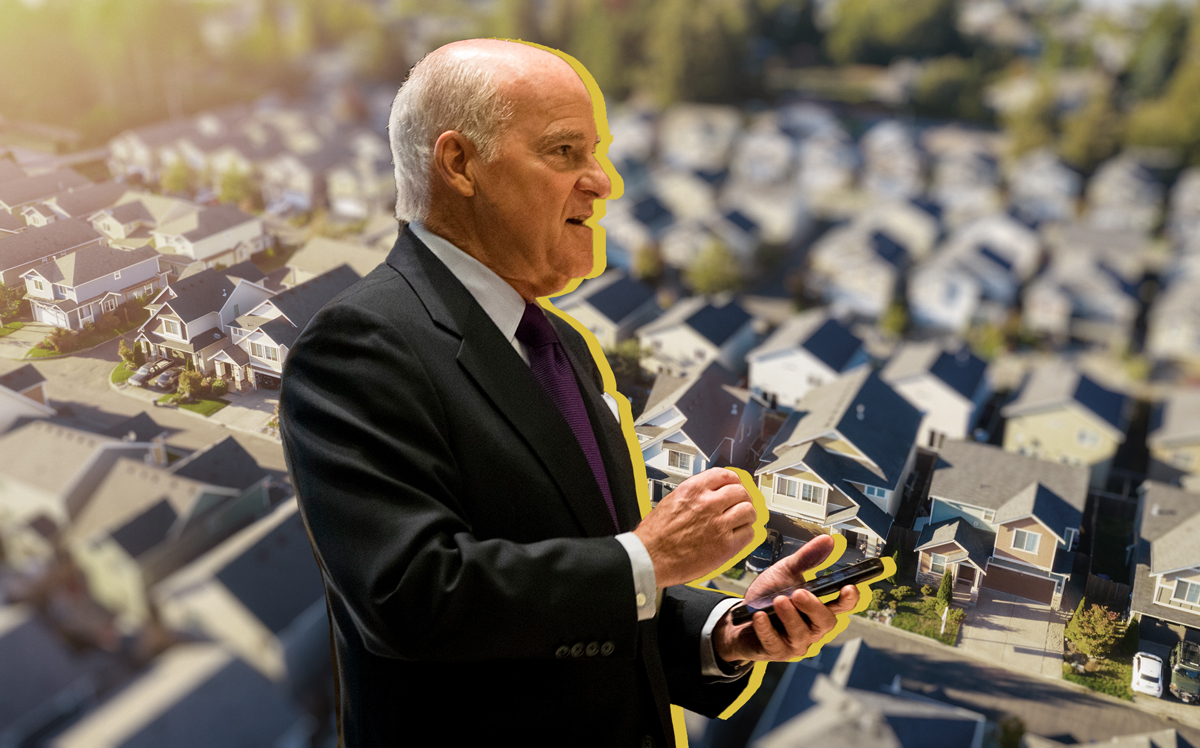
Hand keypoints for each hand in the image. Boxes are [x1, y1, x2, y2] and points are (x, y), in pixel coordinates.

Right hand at [633, 468, 756, 588]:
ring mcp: (718, 525)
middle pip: (741, 492)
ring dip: (747, 516)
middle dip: (743, 498)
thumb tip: (709, 493)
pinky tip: (739, 536)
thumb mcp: (671, 501)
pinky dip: (746, 534)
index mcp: (692, 490)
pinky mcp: (725, 546)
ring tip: (743, 521)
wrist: (649, 558)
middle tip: (742, 504)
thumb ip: (694, 495)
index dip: (734, 480)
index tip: (736, 485)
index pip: (725, 475)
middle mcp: (708, 504)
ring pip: (748, 511)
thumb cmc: (654, 535)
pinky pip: (748, 534)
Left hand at [712, 534, 859, 665]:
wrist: (740, 618)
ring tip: (778, 600)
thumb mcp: (786, 572)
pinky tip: (759, 615)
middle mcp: (812, 628)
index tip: (849, 587)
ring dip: (790, 616)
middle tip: (799, 593)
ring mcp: (795, 642)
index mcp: (819, 608)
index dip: (849, 599)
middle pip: (825, 622)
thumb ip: (807, 558)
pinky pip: (774, 643)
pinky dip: (766, 628)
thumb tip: (828, 540)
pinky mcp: (776, 651)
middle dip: (814, 607)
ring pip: (801, 634)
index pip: (842, 605)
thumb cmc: (768, 597)